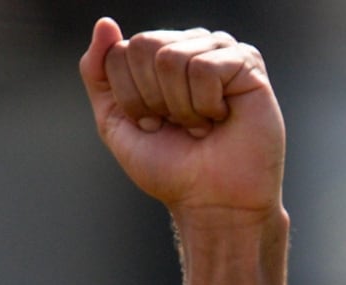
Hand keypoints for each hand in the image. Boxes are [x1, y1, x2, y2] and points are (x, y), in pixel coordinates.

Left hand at [80, 21, 284, 221]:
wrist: (211, 200)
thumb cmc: (169, 166)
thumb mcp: (115, 122)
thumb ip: (99, 73)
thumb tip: (104, 23)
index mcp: (157, 56)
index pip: (119, 52)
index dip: (129, 98)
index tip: (151, 125)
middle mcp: (188, 44)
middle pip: (145, 46)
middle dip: (151, 99)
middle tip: (175, 124)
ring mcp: (219, 49)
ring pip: (172, 57)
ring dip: (180, 107)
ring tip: (200, 125)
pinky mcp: (247, 61)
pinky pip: (205, 67)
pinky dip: (205, 105)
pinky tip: (220, 118)